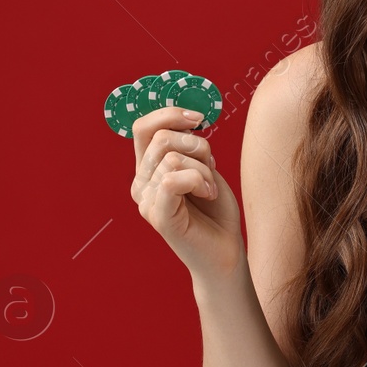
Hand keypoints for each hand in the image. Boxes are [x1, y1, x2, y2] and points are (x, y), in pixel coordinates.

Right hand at [131, 106, 244, 278]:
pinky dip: (199, 181)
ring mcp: (146, 201)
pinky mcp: (158, 216)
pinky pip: (172, 179)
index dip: (170, 114)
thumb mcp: (203, 167)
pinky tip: (208, 194)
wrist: (225, 251)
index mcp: (147, 170)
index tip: (198, 119)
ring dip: (203, 169)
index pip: (143, 127)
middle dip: (197, 146)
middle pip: (161, 138)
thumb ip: (188, 146)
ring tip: (209, 189)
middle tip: (211, 170)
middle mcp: (140, 184)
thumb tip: (187, 117)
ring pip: (172, 157)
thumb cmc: (215, 212)